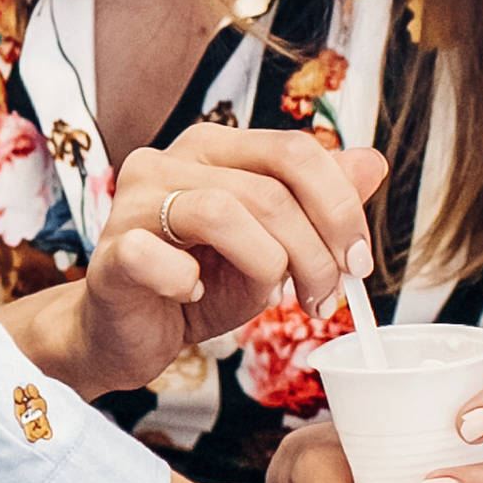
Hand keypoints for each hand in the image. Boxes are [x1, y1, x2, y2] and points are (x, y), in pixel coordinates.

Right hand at [68, 135, 387, 391]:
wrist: (127, 333)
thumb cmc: (196, 285)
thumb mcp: (270, 246)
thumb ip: (315, 205)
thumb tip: (371, 162)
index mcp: (213, 148)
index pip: (293, 151)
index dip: (339, 207)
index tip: (357, 261)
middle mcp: (170, 160)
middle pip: (269, 188)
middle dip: (314, 252)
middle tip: (324, 299)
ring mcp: (133, 200)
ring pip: (223, 211)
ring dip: (267, 266)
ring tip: (272, 301)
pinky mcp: (111, 248)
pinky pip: (160, 257)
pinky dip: (191, 284)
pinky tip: (193, 296)